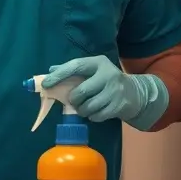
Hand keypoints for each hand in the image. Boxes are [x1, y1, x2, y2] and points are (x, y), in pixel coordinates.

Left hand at [41, 55, 164, 124]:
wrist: (134, 93)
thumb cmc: (106, 81)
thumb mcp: (92, 71)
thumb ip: (72, 70)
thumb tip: (50, 71)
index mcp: (98, 62)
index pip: (75, 66)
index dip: (59, 75)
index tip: (46, 84)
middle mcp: (108, 74)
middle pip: (81, 91)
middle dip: (73, 99)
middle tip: (73, 100)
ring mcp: (115, 91)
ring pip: (89, 106)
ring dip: (82, 110)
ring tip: (84, 107)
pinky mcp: (119, 105)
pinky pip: (97, 116)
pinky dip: (92, 116)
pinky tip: (95, 112)